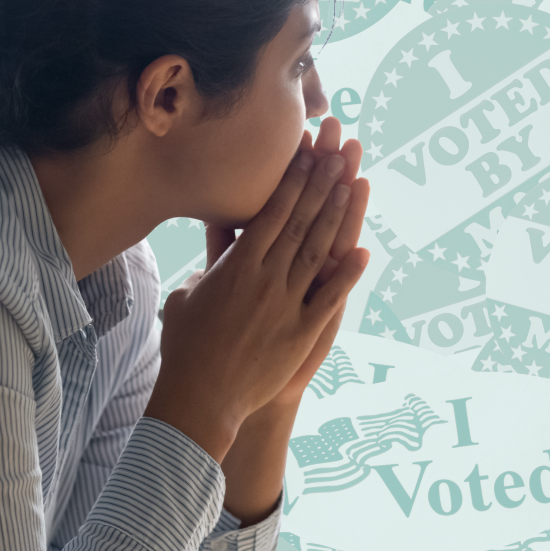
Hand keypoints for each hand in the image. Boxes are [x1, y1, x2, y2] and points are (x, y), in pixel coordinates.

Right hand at [144, 119, 370, 460]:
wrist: (200, 397)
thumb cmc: (186, 344)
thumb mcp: (189, 292)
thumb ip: (211, 260)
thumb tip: (217, 231)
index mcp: (235, 267)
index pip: (270, 213)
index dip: (292, 181)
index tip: (308, 154)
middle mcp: (265, 280)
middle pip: (299, 223)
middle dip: (321, 186)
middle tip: (340, 153)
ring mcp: (286, 306)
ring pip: (318, 252)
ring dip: (337, 218)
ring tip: (353, 185)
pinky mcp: (302, 333)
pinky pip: (330, 299)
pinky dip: (348, 276)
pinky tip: (364, 253)